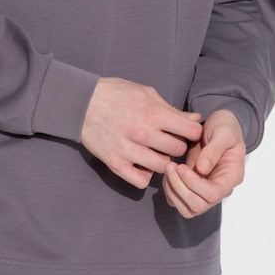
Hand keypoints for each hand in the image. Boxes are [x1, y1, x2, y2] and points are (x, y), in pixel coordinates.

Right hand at [80, 77, 202, 189]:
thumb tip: (194, 119)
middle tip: (168, 140)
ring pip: (163, 167)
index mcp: (152, 113)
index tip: (185, 131)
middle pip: (178, 150)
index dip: (192, 131)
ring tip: (155, 151)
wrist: (80, 102)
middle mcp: (142, 134)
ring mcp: (128, 151)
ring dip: (163, 160)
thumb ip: (170, 109)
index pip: (190, 131)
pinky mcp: (115, 163)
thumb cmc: (114, 93)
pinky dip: (145, 175)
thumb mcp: (144, 93)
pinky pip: (141, 181)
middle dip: (177, 144)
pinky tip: (142, 164)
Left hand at [162, 109, 245, 217]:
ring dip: (173, 191)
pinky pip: (179, 201)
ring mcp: (205, 190)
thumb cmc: (225, 128)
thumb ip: (214, 150)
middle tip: (170, 167)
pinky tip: (168, 173)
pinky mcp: (193, 188)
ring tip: (168, 168)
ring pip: (187, 209)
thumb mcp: (223, 133)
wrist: (218, 126)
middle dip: (179, 188)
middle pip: (198, 206)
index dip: (193, 183)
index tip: (181, 166)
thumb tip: (203, 169)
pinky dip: (169, 191)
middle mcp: (220, 189)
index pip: (212, 194)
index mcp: (231, 177)